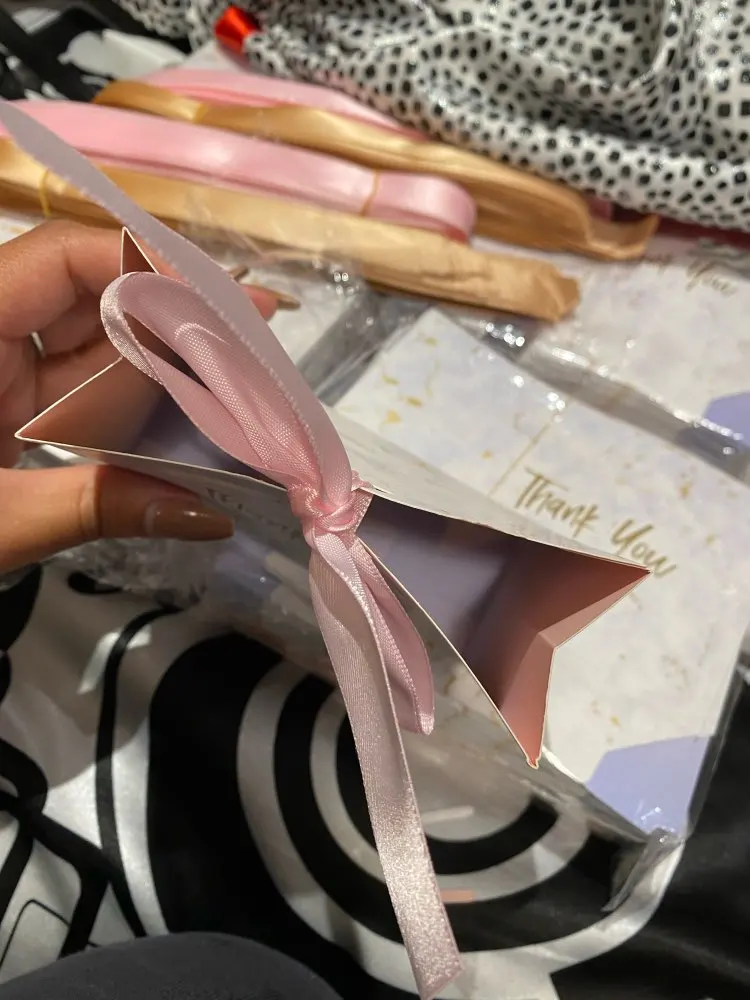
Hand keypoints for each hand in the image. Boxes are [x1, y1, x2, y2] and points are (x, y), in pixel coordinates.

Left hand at [0, 220, 278, 574]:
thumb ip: (96, 507)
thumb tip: (205, 515)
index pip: (57, 258)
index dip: (144, 264)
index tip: (219, 298)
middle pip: (87, 295)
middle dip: (171, 315)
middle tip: (251, 334)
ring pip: (88, 342)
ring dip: (159, 362)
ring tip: (235, 378)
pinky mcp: (4, 403)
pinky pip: (77, 385)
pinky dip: (129, 402)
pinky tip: (184, 417)